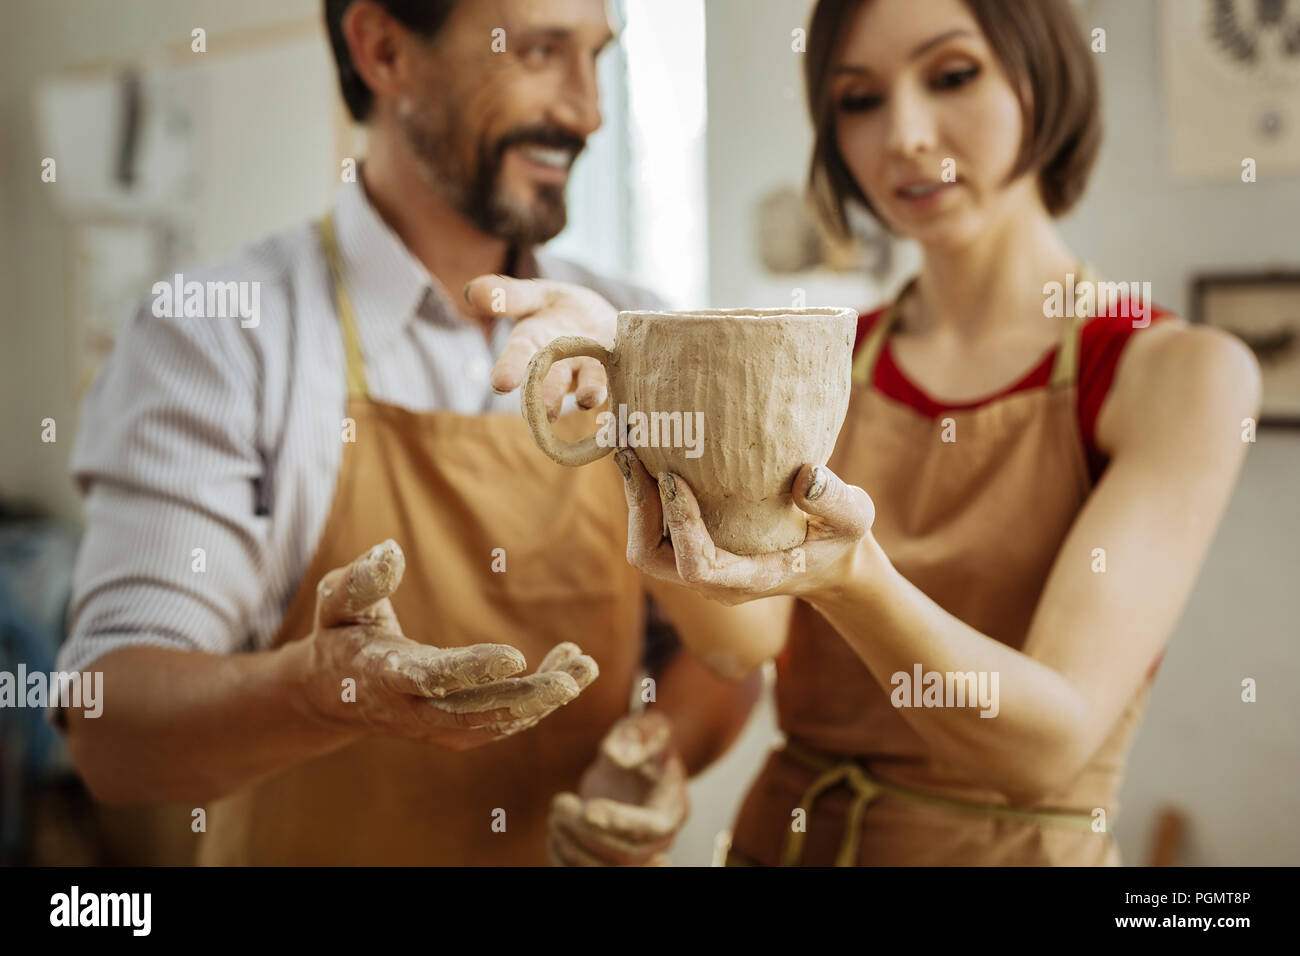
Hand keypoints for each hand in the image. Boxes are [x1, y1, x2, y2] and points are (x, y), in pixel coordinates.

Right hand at [301, 539, 597, 750]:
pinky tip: (571, 669)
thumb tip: (390, 551)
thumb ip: (359, 581)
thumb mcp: (334, 603)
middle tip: (571, 678)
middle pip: (475, 713)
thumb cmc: (339, 636)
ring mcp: (436, 727)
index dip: (474, 670)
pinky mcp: (456, 730)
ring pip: (497, 723)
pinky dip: (539, 701)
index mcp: (384, 677)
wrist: (333, 695)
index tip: (516, 656)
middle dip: (526, 698)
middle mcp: (413, 711)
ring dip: (544, 700)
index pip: (433, 678)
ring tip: (585, 667)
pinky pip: (503, 722)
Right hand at [463, 275, 617, 420]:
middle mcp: (559, 364)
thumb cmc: (560, 311)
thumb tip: (472, 291)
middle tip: (546, 411)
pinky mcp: (619, 370)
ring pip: (587, 383)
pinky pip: (622, 380)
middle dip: (548, 395)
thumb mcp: (536, 295)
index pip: (518, 355)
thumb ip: (508, 295)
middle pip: (551, 380)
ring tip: (589, 399)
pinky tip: (628, 391)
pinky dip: (624, 385)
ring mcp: (589, 369)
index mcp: (533, 343)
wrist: (600, 321)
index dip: (510, 368)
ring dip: (588, 392)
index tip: (501, 383)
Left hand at [546, 710, 686, 865]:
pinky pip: (589, 873)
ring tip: (555, 814)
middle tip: (560, 804)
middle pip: (627, 857)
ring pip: (606, 871)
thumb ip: (638, 735)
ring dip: (573, 848)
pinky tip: (554, 833)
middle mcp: (658, 840)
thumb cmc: (642, 744)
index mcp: (672, 808)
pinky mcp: (611, 859)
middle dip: (588, 833)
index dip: (620, 822)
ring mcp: (635, 855)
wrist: (636, 763)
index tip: (588, 808)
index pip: (653, 827)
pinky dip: (565, 860)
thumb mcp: (646, 727)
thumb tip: (618, 756)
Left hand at [616, 448, 874, 604]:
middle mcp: (714, 580)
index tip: (673, 476)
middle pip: (652, 559)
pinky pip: (653, 529)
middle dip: (638, 509)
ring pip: (645, 545)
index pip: (696, 566)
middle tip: (631, 452)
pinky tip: (644, 450)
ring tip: (629, 445)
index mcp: (748, 579)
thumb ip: (836, 501)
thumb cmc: (840, 539)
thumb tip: (806, 474)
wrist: (830, 561)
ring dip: (634, 499)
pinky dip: (644, 494)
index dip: (679, 524)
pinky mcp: (691, 549)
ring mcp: (699, 568)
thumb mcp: (854, 518)